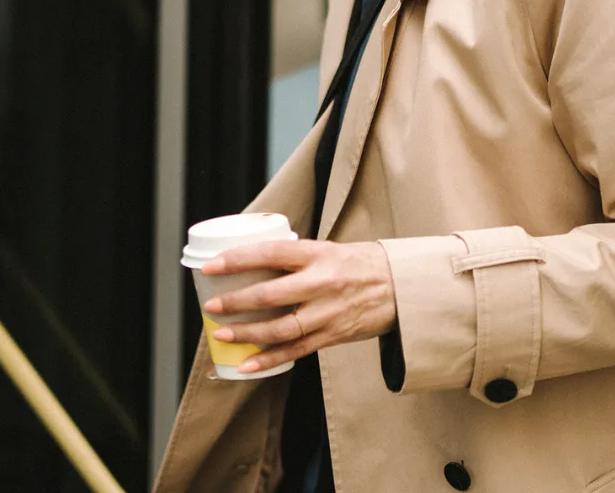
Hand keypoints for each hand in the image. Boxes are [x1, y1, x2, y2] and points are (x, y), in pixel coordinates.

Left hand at [202, 239, 397, 375]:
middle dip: (236, 302)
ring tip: (222, 334)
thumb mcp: (330, 249)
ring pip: (280, 328)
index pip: (271, 253)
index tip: (212, 265)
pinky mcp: (333, 335)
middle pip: (271, 295)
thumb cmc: (361, 265)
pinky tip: (248, 365)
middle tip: (211, 305)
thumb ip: (297, 257)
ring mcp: (327, 313)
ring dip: (247, 334)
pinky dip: (270, 360)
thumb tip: (255, 260)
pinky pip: (296, 351)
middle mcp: (322, 283)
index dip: (238, 259)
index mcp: (319, 254)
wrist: (403, 289)